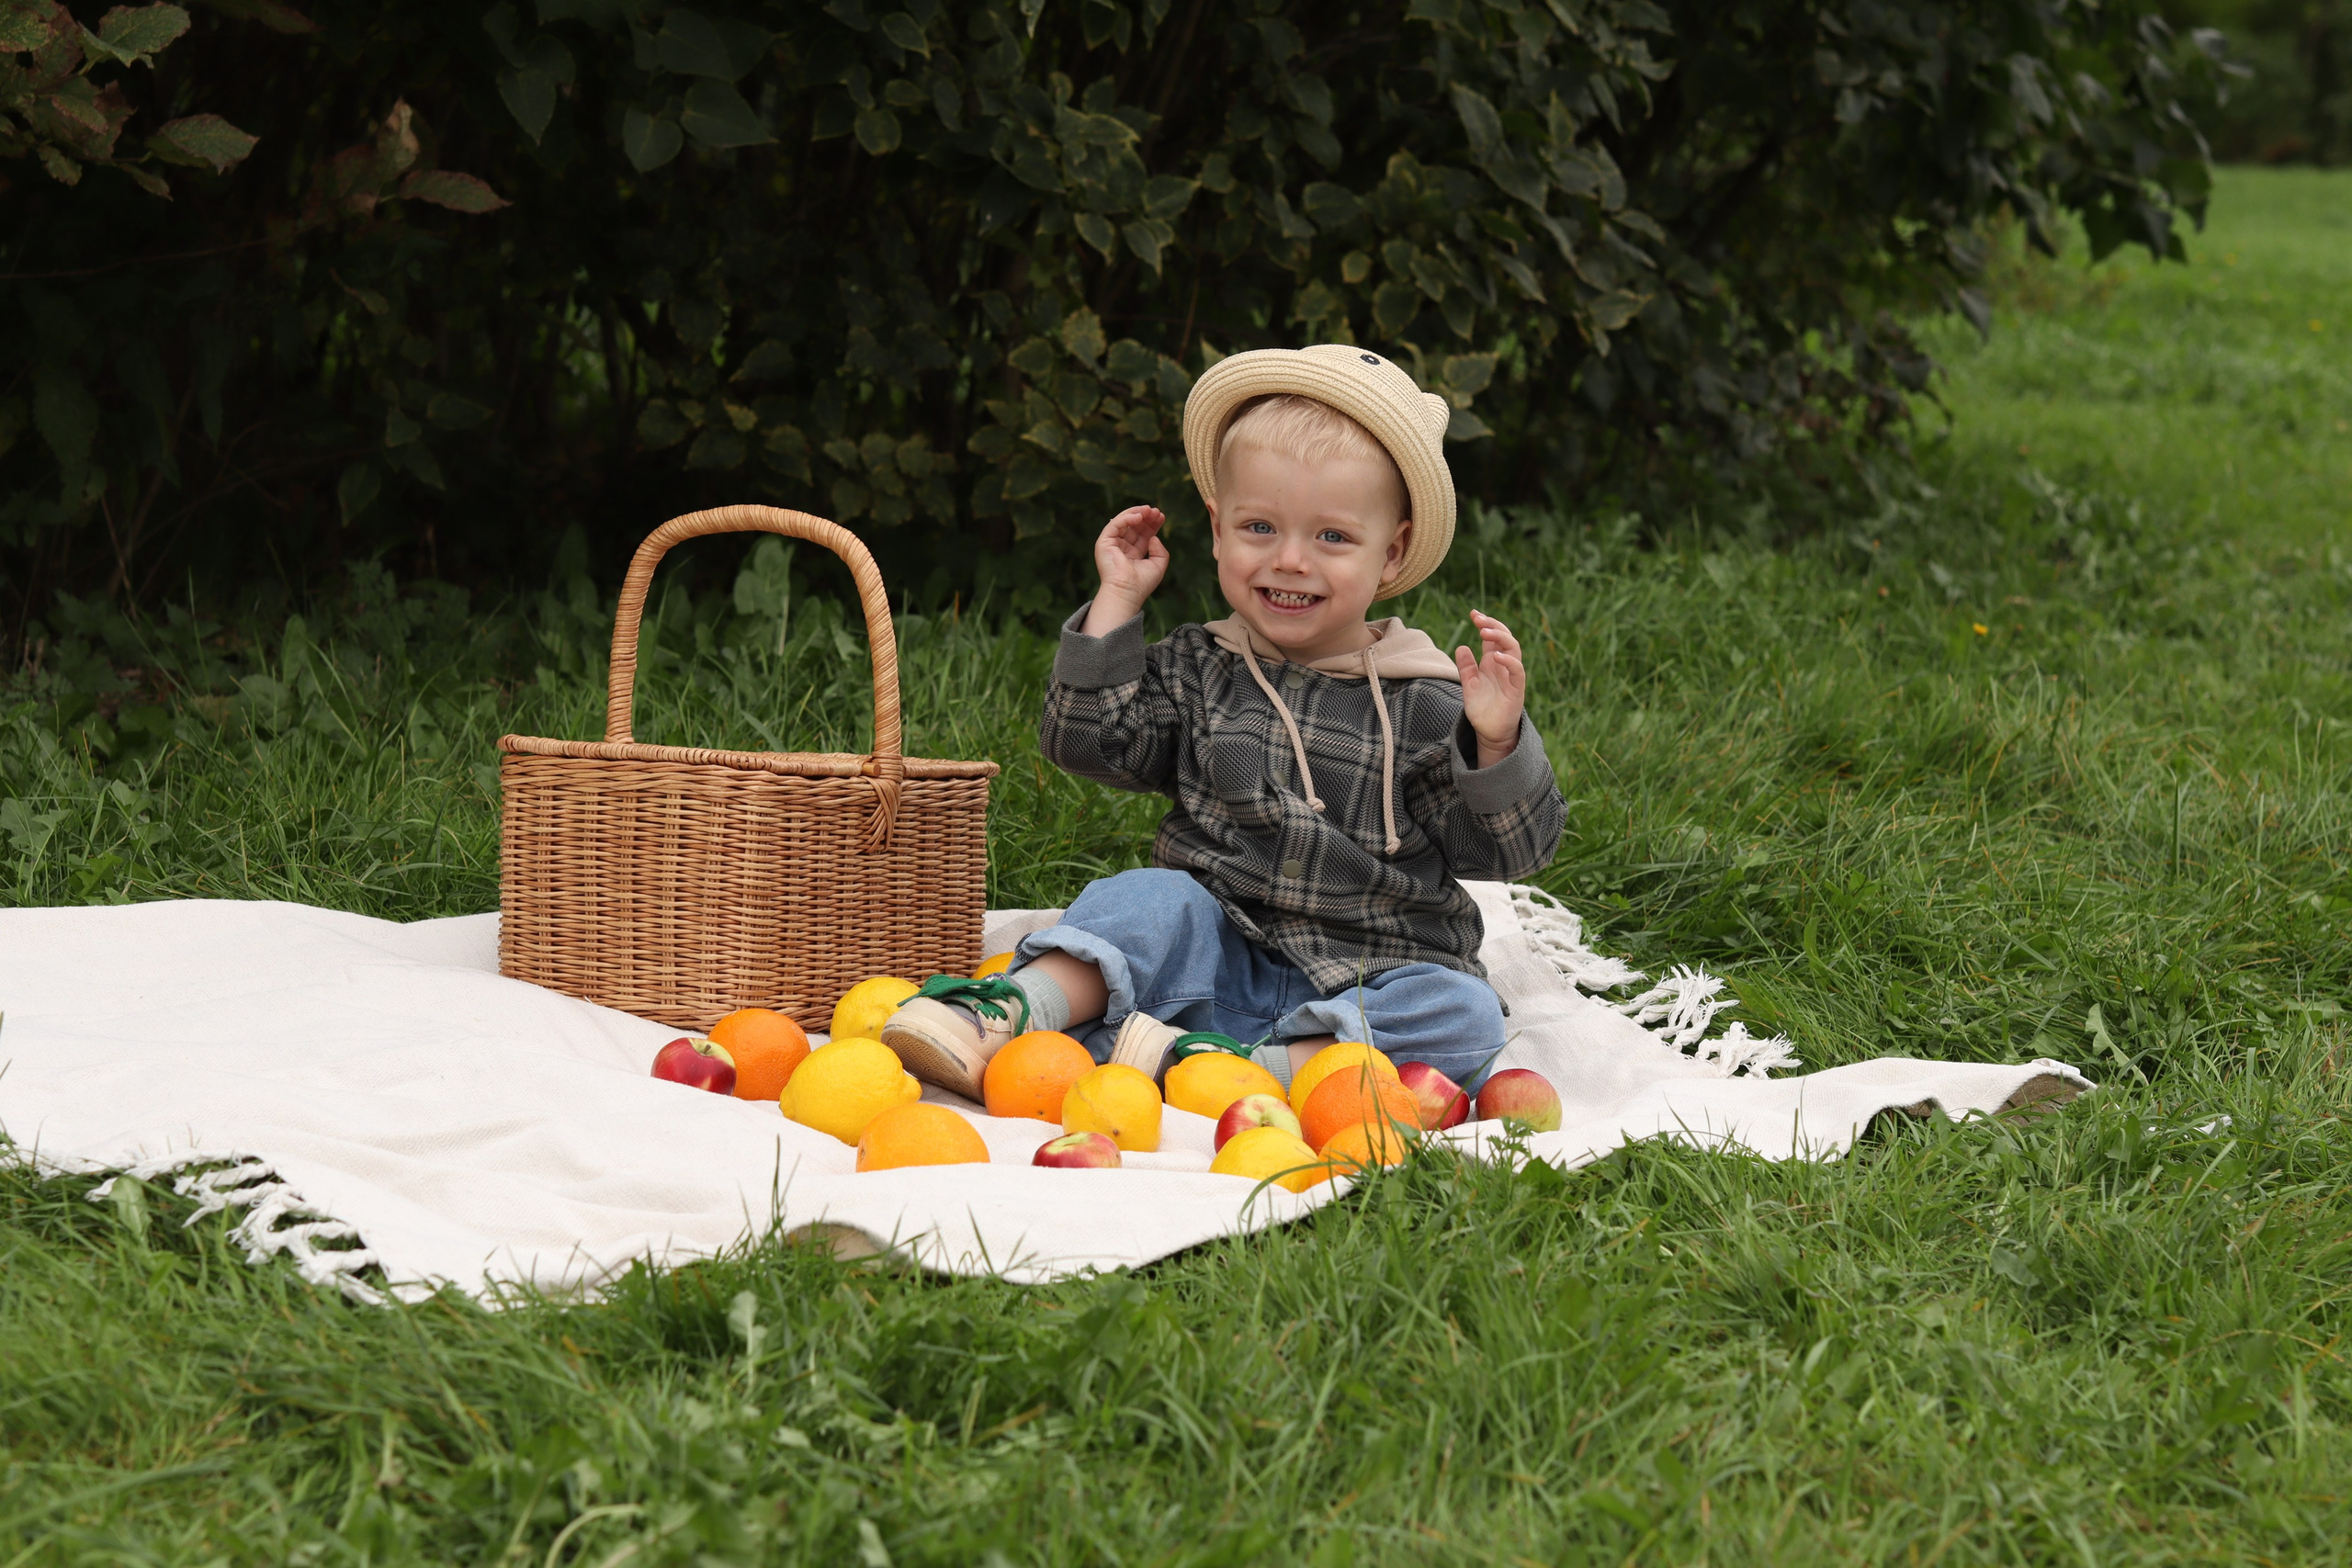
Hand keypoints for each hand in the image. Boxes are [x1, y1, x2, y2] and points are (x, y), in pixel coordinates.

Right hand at [1085, 505, 1167, 632]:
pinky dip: (1127, 517)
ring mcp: (1112, 544)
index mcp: (1133, 553)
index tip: (1162, 517)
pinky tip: (1139, 516)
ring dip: (1137, 513)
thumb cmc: (1141, 583)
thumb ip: (1160, 551)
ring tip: (1149, 510)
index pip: (1143, 534)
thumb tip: (1154, 537)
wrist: (1127, 591)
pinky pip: (1115, 524)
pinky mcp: (1104, 542)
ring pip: (1124, 522)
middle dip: (1146, 517)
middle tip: (1156, 511)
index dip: (1152, 524)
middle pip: (1135, 526)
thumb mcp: (1158, 566)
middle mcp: (1122, 547)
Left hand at [1455, 610, 1525, 765]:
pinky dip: (1509, 661)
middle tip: (1478, 619)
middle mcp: (1503, 666)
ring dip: (1500, 637)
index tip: (1473, 613)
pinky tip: (1496, 655)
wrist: (1490, 732)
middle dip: (1493, 625)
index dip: (1485, 623)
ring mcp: (1511, 676)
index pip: (1492, 637)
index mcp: (1492, 663)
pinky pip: (1517, 671)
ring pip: (1513, 649)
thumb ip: (1466, 667)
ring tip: (1484, 631)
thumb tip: (1461, 646)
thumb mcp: (1469, 685)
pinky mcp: (1516, 690)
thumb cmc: (1482, 708)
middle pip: (1504, 638)